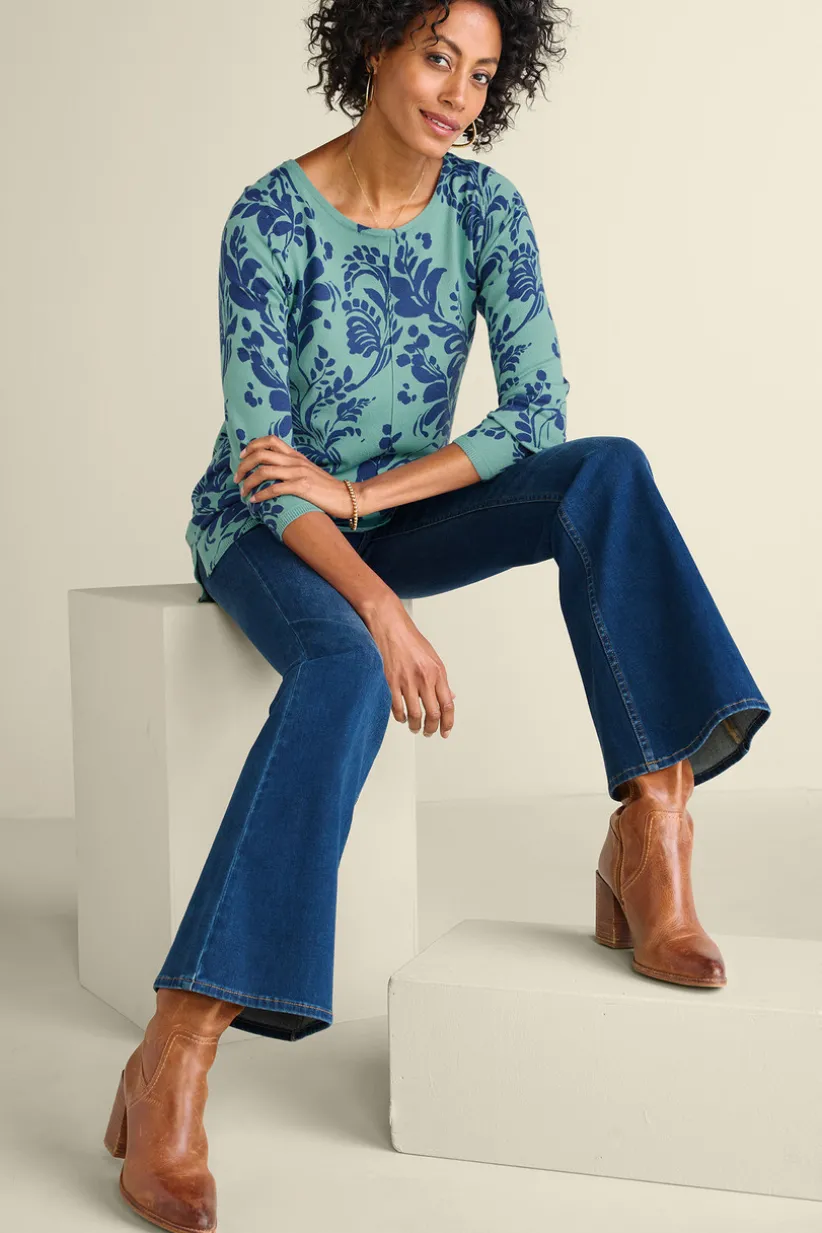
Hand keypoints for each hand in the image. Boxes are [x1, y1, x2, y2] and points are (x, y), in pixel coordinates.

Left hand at [233, 436, 357, 520]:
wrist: (347, 497)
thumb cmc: (326, 488)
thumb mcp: (308, 471)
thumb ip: (293, 468)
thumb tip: (275, 471)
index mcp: (296, 455)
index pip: (270, 440)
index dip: (252, 445)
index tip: (242, 457)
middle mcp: (295, 461)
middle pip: (261, 454)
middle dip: (244, 465)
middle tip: (236, 477)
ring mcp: (299, 473)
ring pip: (264, 470)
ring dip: (248, 481)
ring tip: (242, 491)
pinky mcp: (303, 488)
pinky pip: (275, 488)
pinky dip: (261, 494)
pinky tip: (255, 500)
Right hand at [361, 596, 455, 739]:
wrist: (388, 624)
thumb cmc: (408, 638)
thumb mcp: (432, 656)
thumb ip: (440, 679)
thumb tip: (449, 697)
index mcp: (437, 672)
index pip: (447, 705)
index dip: (448, 722)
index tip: (445, 731)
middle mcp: (424, 678)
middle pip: (432, 714)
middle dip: (431, 728)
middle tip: (429, 733)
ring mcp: (406, 681)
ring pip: (414, 715)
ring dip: (415, 726)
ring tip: (414, 727)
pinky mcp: (390, 681)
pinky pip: (397, 708)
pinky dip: (400, 717)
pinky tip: (401, 717)